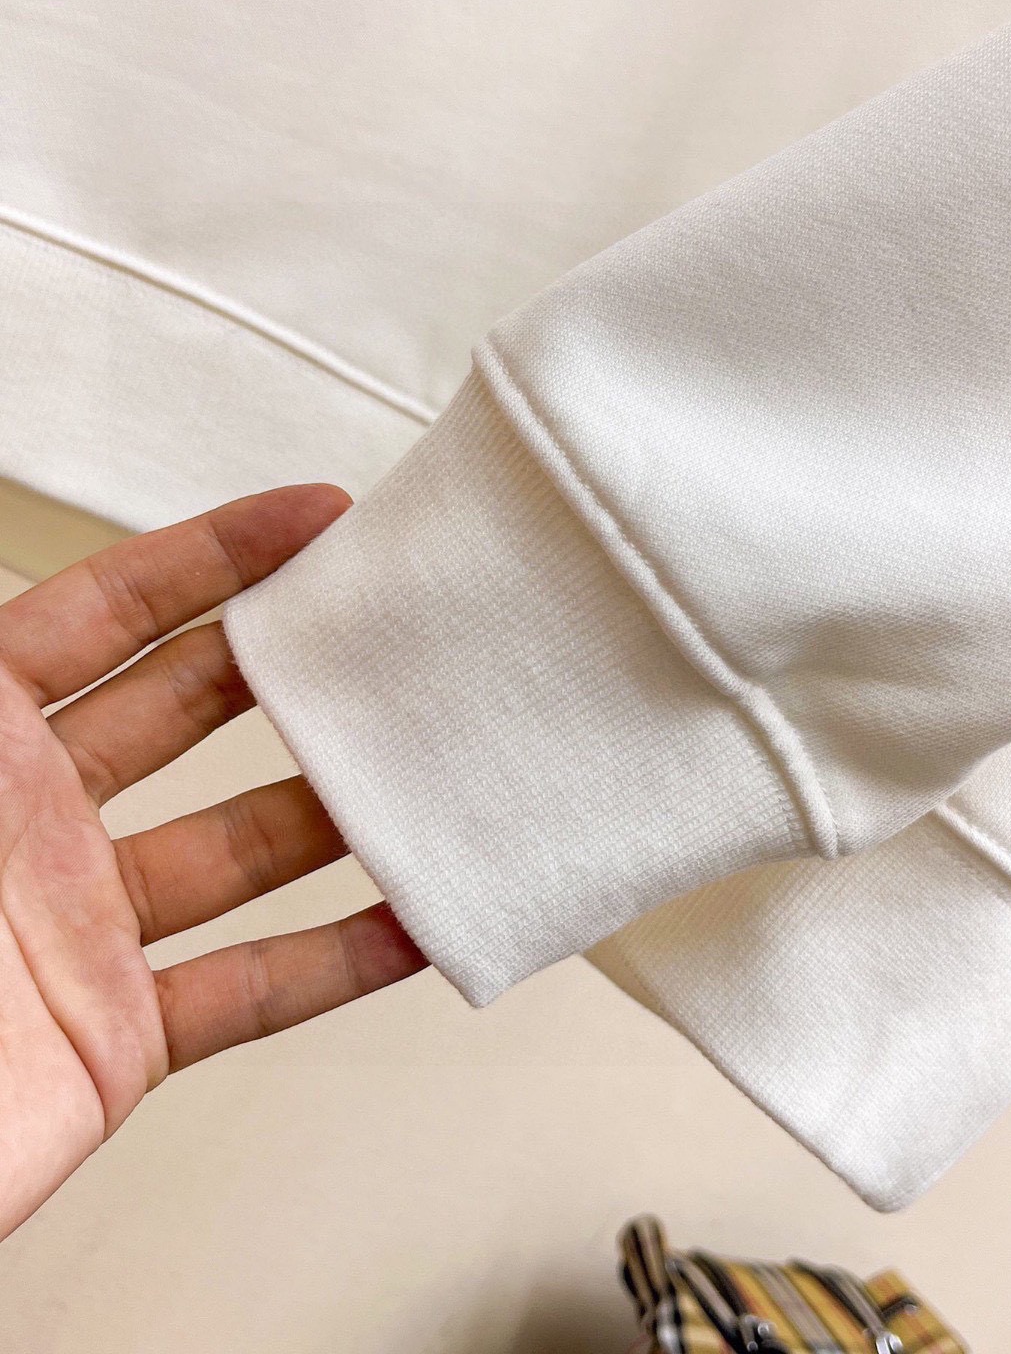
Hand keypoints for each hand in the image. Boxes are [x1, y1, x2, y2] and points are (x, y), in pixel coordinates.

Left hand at [0, 486, 426, 1237]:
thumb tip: (7, 587)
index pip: (105, 614)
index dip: (212, 557)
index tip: (312, 521)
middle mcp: (33, 824)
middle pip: (190, 713)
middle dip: (291, 662)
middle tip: (383, 628)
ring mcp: (81, 928)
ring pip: (241, 846)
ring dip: (338, 809)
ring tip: (420, 764)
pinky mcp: (114, 1037)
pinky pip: (249, 988)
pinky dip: (337, 963)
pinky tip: (408, 923)